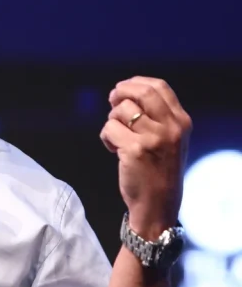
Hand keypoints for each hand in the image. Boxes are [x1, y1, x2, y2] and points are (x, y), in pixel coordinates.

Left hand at [100, 76, 191, 238]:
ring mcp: (154, 138)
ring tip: (117, 137)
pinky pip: (109, 128)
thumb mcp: (170, 140)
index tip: (122, 89)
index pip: (159, 87)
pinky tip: (113, 150)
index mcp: (181, 122)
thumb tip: (126, 94)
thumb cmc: (158, 170)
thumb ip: (157, 117)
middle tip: (112, 101)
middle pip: (141, 92)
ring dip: (112, 120)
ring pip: (122, 110)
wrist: (158, 204)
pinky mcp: (135, 150)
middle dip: (120, 92)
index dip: (135, 83)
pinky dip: (106, 137)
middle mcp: (171, 127)